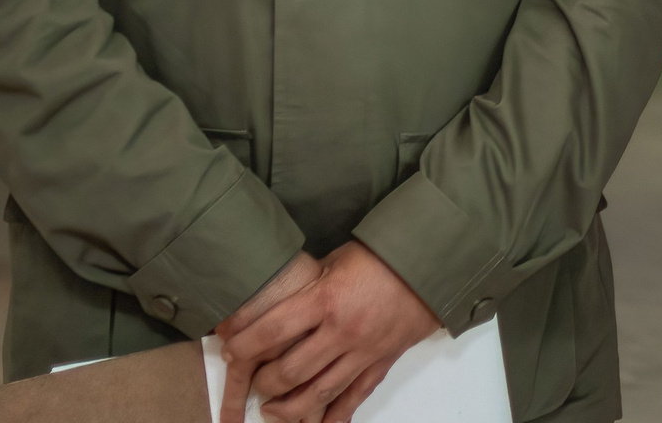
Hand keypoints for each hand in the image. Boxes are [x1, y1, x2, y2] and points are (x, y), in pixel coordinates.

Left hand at [215, 242, 439, 422]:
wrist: (431, 263)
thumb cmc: (381, 256)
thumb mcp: (337, 260)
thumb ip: (309, 285)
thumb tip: (278, 300)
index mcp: (326, 299)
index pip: (272, 330)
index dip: (245, 345)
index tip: (230, 350)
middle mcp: (341, 331)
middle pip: (290, 371)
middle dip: (264, 383)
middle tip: (254, 383)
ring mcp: (363, 352)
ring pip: (317, 394)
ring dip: (288, 409)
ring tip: (272, 411)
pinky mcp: (380, 363)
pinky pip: (353, 399)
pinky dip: (333, 419)